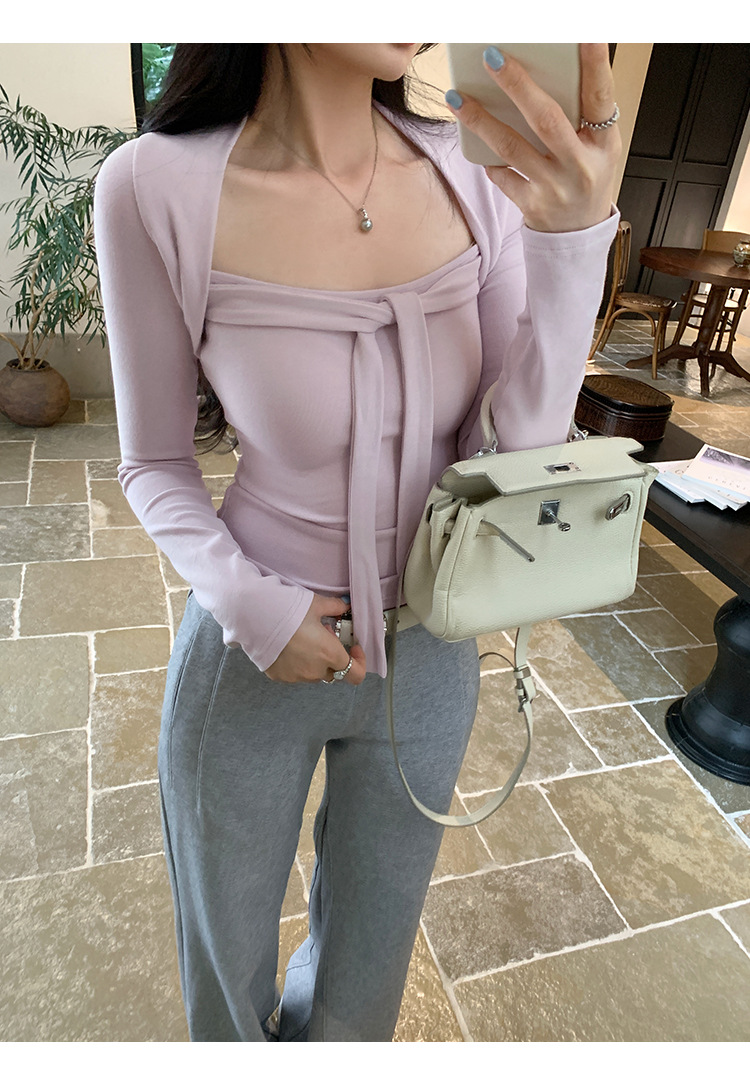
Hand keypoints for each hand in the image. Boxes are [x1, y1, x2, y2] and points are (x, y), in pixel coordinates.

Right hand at [264, 594, 366, 684]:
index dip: (359, 662)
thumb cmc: (288, 610)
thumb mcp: (316, 604)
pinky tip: (289, 645)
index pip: (356, 674)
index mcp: (329, 654)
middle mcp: (315, 670)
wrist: (255, 617)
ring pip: (314, 673)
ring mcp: (296, 676)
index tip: (353, 648)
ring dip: (315, 660)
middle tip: (324, 635)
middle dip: (333, 656)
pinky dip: (297, 663)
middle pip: (334, 670)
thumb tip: (344, 606)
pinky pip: (295, 673)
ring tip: (304, 638)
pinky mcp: (280, 676)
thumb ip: (335, 607)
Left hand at [445, 43, 620, 232]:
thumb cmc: (586, 178)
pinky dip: (487, 157)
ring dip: (481, 120)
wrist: (578, 234)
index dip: (595, 65)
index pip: (601, 97)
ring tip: (457, 97)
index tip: (586, 34)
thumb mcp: (598, 147)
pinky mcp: (531, 205)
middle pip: (546, 119)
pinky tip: (473, 140)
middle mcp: (580, 166)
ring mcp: (554, 188)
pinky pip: (501, 176)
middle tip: (492, 56)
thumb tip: (544, 71)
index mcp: (604, 143)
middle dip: (517, 85)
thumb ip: (580, 114)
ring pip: (512, 147)